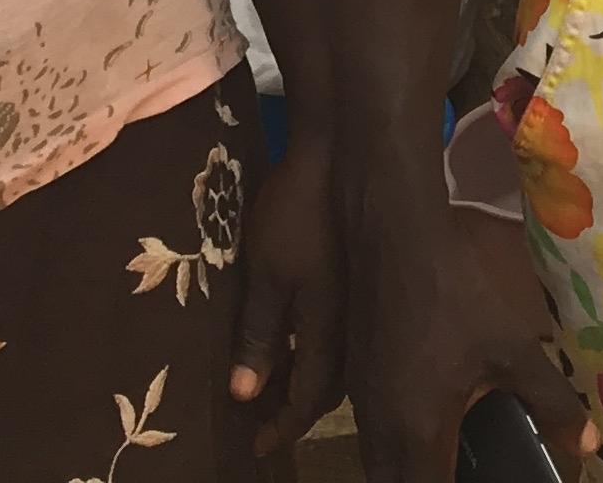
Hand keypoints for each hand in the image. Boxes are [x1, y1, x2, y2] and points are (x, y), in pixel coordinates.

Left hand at [228, 125, 343, 451]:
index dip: (282, 426)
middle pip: (326, 388)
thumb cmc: (296, 214)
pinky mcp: (355, 280)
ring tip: (271, 387)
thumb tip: (245, 395)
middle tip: (262, 422)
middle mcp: (351, 328)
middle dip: (293, 410)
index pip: (308, 400)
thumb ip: (259, 335)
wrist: (339, 155)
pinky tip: (291, 341)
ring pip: (334, 362)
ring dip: (303, 381)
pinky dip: (311, 351)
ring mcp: (357, 303)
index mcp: (329, 334)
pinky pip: (336, 335)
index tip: (257, 447)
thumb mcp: (266, 275)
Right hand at [342, 154, 595, 482]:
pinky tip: (418, 424)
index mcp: (418, 431)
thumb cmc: (457, 292)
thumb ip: (550, 402)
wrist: (395, 234)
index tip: (487, 479)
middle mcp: (381, 427)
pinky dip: (389, 445)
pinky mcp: (354, 376)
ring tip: (442, 459)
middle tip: (463, 471)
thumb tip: (584, 445)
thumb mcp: (514, 348)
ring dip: (402, 469)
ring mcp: (361, 401)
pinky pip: (369, 432)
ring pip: (375, 462)